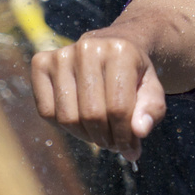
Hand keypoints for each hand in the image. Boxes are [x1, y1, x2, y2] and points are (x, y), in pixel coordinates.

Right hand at [30, 27, 166, 161]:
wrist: (114, 45)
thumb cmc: (134, 74)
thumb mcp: (153, 89)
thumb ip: (152, 110)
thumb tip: (140, 131)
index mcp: (120, 52)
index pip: (118, 108)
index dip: (124, 136)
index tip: (131, 149)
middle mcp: (88, 49)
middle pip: (91, 114)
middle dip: (105, 138)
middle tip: (114, 144)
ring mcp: (61, 55)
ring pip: (67, 117)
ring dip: (85, 136)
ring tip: (100, 134)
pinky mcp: (41, 63)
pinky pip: (46, 111)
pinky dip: (63, 126)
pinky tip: (81, 121)